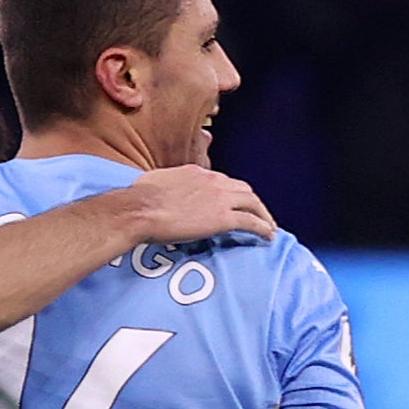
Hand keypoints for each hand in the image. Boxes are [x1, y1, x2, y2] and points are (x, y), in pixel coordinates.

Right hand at [120, 165, 276, 246]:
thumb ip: (170, 184)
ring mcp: (220, 199)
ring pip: (253, 203)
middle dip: (253, 202)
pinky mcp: (223, 218)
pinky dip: (263, 229)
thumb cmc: (140, 198)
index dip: (232, 193)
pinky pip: (251, 222)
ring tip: (269, 227)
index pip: (223, 181)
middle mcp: (213, 181)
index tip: (234, 203)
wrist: (140, 210)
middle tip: (258, 214)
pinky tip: (268, 237)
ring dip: (264, 215)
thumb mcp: (156, 180)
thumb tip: (165, 190)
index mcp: (197, 172)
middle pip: (244, 189)